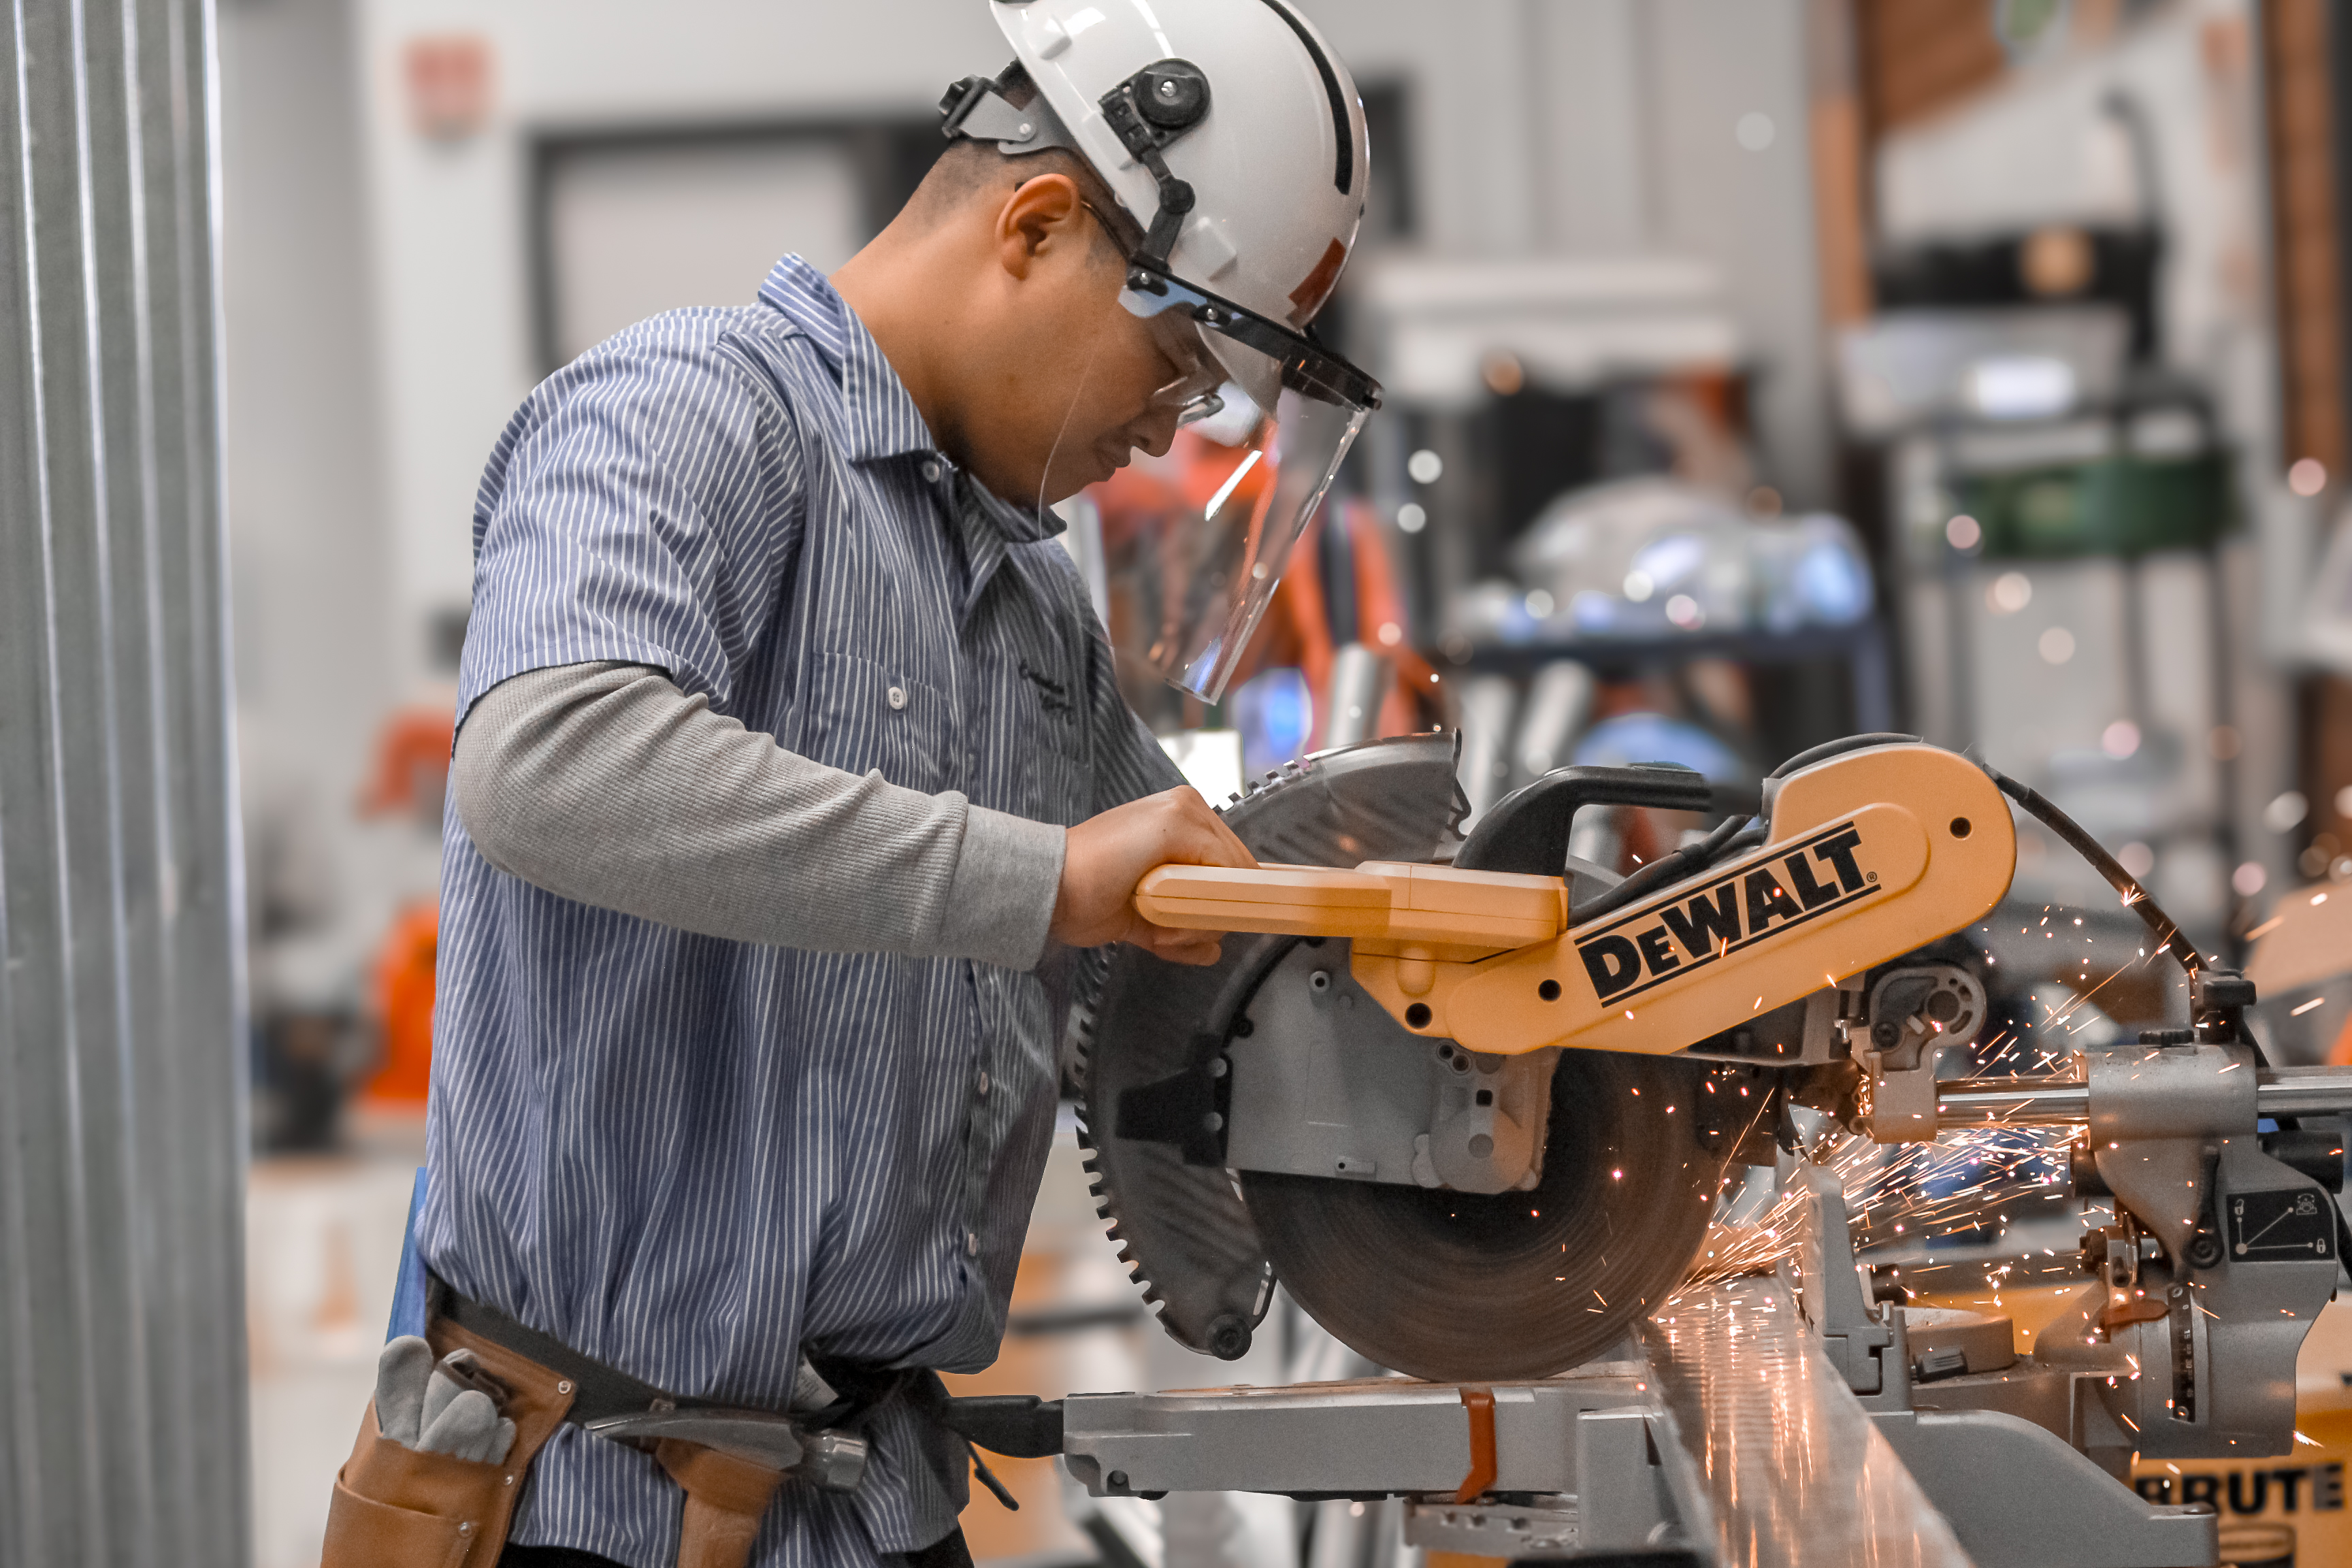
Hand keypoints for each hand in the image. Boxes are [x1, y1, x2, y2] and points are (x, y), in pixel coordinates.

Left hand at [1052, 787, 1257, 964]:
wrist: (1054, 893)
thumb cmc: (1101, 856)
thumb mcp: (1168, 831)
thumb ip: (1215, 850)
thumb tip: (1245, 887)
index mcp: (1189, 816)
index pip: (1239, 861)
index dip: (1233, 889)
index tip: (1221, 907)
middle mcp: (1184, 850)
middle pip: (1230, 895)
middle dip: (1206, 912)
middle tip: (1176, 916)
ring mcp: (1173, 886)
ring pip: (1214, 922)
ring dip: (1190, 932)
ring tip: (1159, 927)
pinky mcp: (1159, 917)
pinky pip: (1194, 941)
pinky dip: (1182, 947)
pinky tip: (1158, 941)